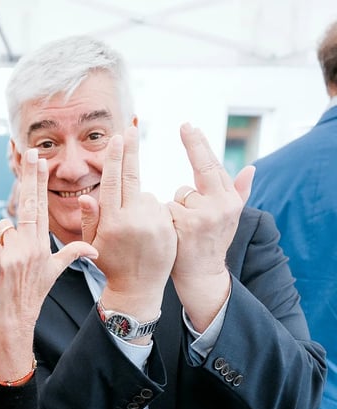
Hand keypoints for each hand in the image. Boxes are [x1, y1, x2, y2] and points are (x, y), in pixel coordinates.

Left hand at [0, 148, 96, 379]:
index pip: (40, 206)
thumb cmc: (30, 297)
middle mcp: (28, 248)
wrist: (10, 323)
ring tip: (0, 267)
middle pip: (23, 206)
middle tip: (29, 150)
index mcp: (41, 246)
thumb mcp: (52, 275)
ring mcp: (9, 255)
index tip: (39, 158)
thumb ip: (69, 255)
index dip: (39, 181)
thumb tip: (95, 248)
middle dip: (28, 177)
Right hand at [80, 126, 175, 321]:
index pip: (113, 181)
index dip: (115, 158)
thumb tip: (85, 196)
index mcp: (112, 222)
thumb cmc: (110, 264)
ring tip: (134, 229)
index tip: (117, 138)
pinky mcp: (169, 226)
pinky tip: (146, 232)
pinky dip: (151, 211)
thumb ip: (90, 218)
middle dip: (130, 151)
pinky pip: (158, 207)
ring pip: (144, 195)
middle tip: (130, 130)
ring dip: (138, 201)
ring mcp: (154, 222)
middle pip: (132, 176)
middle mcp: (133, 219)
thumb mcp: (93, 244)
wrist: (138, 288)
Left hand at [168, 123, 253, 329]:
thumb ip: (239, 193)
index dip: (201, 145)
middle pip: (200, 170)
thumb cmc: (212, 243)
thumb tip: (251, 168)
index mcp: (230, 201)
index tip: (190, 126)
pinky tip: (173, 232)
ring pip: (179, 194)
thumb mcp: (230, 218)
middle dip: (193, 145)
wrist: (201, 275)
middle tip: (185, 125)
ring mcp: (201, 215)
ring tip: (184, 227)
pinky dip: (166, 217)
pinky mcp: (183, 225)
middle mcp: (220, 205)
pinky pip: (167, 208)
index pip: (214, 166)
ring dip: (177, 206)